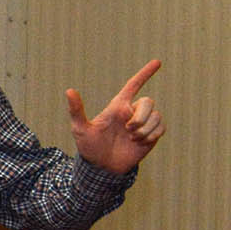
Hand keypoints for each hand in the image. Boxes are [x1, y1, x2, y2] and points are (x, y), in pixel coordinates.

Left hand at [66, 59, 163, 173]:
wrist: (103, 167)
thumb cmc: (89, 146)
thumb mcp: (80, 129)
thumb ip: (76, 110)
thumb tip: (69, 91)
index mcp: (118, 106)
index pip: (133, 85)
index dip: (145, 73)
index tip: (157, 62)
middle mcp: (132, 112)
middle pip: (148, 101)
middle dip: (140, 116)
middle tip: (128, 130)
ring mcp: (143, 123)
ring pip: (156, 115)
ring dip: (145, 129)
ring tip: (132, 139)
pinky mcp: (152, 134)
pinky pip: (161, 127)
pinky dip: (152, 135)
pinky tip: (140, 143)